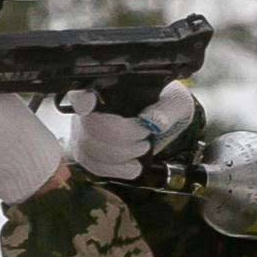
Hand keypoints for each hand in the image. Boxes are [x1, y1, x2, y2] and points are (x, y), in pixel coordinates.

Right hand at [64, 82, 196, 180]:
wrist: (163, 124)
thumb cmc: (165, 107)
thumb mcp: (174, 103)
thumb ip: (167, 110)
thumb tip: (153, 121)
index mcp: (110, 86)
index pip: (83, 90)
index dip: (82, 99)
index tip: (89, 104)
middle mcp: (90, 106)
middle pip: (90, 125)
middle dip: (121, 137)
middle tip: (145, 136)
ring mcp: (84, 128)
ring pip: (88, 148)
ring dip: (120, 156)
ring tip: (142, 148)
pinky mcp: (87, 149)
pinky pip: (91, 164)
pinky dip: (115, 170)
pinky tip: (133, 167)